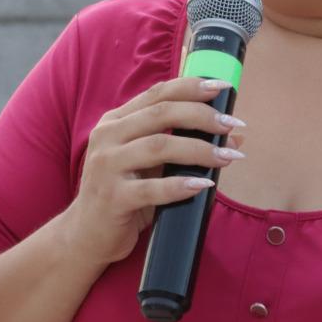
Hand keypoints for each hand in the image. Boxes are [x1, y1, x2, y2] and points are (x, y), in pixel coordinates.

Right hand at [58, 76, 245, 267]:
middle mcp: (107, 137)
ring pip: (159, 146)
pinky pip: (152, 189)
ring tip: (227, 157)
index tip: (222, 87)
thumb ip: (185, 146)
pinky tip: (203, 185)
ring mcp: (106, 166)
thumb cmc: (124, 194)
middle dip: (202, 116)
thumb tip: (236, 138)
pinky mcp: (111, 197)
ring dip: (199, 149)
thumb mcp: (153, 166)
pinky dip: (181, 185)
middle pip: (161, 113)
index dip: (191, 87)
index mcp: (115, 122)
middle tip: (232, 126)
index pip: (157, 94)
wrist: (85, 235)